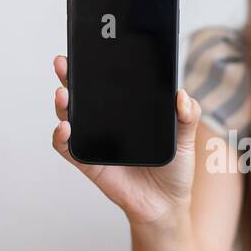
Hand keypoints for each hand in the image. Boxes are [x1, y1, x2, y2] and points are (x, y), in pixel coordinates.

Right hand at [51, 54, 200, 226]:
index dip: (95, 65)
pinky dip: (61, 138)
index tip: (89, 46)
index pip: (106, 83)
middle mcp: (105, 122)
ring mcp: (94, 141)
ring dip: (62, 104)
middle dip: (68, 76)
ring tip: (63, 95)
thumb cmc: (174, 168)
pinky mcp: (88, 163)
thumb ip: (188, 115)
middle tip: (64, 64)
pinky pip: (68, 149)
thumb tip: (182, 95)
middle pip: (81, 94)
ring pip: (69, 117)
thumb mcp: (187, 137)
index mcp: (126, 110)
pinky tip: (65, 128)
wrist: (167, 204)